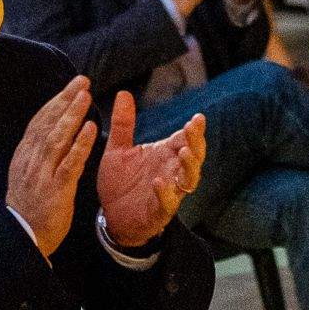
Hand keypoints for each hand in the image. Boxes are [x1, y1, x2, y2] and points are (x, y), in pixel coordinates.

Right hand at [7, 77, 99, 257]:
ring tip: (86, 96)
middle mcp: (31, 161)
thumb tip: (48, 129)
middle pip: (48, 124)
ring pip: (57, 139)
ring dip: (72, 116)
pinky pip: (69, 163)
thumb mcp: (27, 173)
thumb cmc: (29, 205)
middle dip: (65, 100)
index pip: (40, 121)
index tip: (72, 85)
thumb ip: (37, 152)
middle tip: (82, 81)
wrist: (22, 237)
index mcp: (25, 156)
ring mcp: (42, 174)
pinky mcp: (56, 189)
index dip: (56, 101)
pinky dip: (80, 144)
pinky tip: (91, 129)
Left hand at [97, 92, 204, 247]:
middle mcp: (170, 172)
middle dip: (196, 143)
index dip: (195, 129)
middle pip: (193, 156)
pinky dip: (165, 193)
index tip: (198, 117)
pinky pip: (167, 203)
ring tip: (184, 152)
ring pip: (188, 179)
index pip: (185, 139)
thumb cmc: (119, 182)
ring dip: (188, 166)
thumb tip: (123, 93)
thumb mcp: (117, 150)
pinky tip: (158, 181)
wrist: (110, 216)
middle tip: (193, 129)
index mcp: (164, 155)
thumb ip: (123, 124)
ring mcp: (168, 192)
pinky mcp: (158, 211)